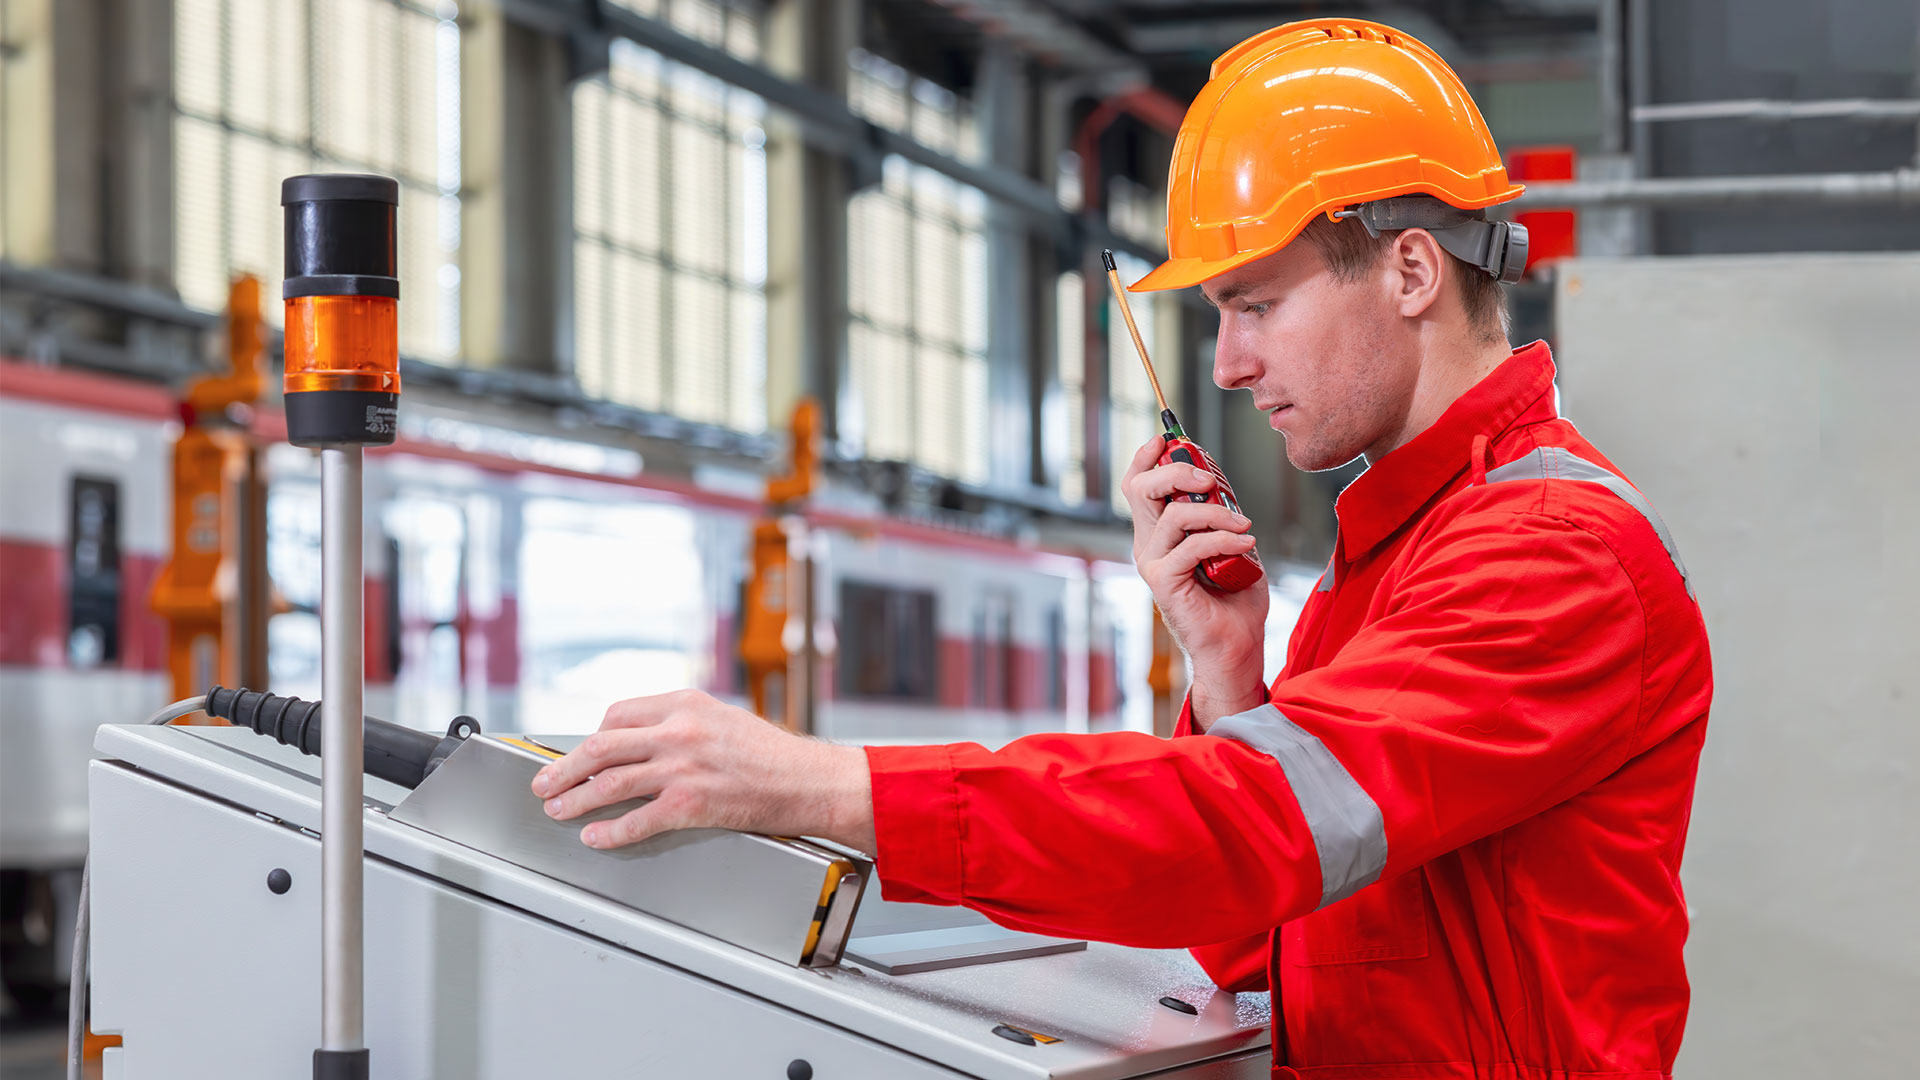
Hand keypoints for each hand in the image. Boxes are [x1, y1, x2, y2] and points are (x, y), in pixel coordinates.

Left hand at [529, 689, 876, 852]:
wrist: (808, 780)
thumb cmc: (773, 755)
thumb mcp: (723, 718)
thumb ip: (683, 724)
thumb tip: (643, 742)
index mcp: (685, 703)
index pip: (617, 714)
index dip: (591, 737)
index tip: (582, 753)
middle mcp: (679, 731)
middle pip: (601, 746)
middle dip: (564, 768)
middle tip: (544, 782)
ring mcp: (682, 767)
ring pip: (609, 782)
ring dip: (575, 799)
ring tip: (557, 810)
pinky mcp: (690, 803)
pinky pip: (636, 820)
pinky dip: (609, 831)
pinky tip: (597, 836)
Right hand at [1121, 435, 1269, 729]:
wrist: (1236, 648)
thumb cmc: (1235, 600)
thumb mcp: (1232, 544)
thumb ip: (1221, 514)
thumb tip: (1220, 481)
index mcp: (1158, 532)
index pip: (1136, 485)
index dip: (1147, 456)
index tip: (1169, 437)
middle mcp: (1148, 544)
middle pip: (1141, 488)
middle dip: (1177, 470)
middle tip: (1211, 479)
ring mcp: (1153, 563)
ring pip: (1173, 514)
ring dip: (1215, 512)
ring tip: (1243, 523)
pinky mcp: (1164, 582)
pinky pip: (1191, 546)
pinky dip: (1223, 539)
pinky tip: (1246, 543)